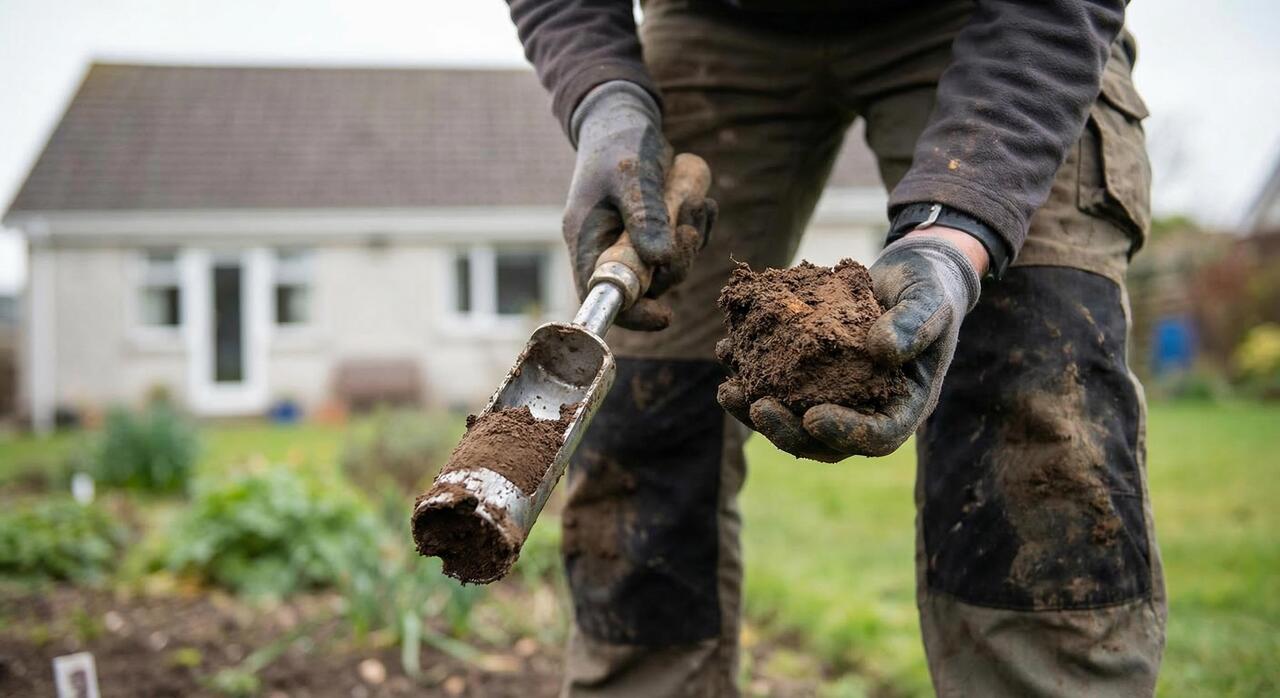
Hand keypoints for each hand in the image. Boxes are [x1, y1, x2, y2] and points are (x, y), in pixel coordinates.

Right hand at [565, 81, 715, 330]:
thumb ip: (646, 215)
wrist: (624, 116)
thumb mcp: (632, 174)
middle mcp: (606, 246)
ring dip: (690, 242)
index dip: (632, 314)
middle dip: (675, 265)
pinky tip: (701, 200)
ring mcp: (631, 240)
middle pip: (644, 286)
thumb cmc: (620, 142)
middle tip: (688, 229)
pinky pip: (680, 246)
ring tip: (695, 200)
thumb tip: (662, 261)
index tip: (666, 316)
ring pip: (668, 267)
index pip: (602, 295)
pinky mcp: (653, 229)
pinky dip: (697, 229)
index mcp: (587, 239)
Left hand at [717, 231, 982, 460]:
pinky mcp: (812, 372)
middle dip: (787, 431)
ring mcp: (837, 393)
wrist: (911, 274)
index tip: (813, 417)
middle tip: (757, 409)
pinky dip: (751, 371)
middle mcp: (867, 408)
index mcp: (904, 404)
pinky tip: (726, 350)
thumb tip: (881, 349)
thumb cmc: (930, 289)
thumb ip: (914, 324)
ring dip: (756, 410)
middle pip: (825, 440)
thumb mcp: (930, 300)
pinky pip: (779, 382)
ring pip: (794, 417)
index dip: (845, 433)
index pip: (877, 436)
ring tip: (727, 391)